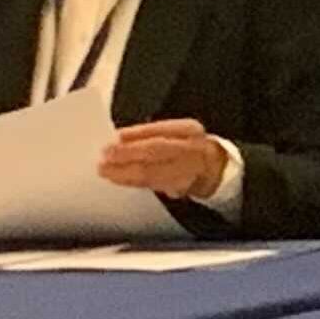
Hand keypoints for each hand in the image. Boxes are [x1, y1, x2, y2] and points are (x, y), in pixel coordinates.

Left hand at [97, 117, 229, 201]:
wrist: (213, 168)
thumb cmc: (187, 147)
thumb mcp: (176, 133)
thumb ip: (150, 135)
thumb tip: (119, 139)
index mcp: (188, 129)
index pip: (160, 130)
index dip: (137, 134)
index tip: (116, 137)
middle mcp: (190, 149)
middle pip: (156, 151)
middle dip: (128, 154)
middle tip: (106, 156)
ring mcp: (187, 171)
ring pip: (152, 172)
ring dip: (125, 172)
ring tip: (106, 170)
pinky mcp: (180, 188)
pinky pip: (152, 185)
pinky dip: (132, 182)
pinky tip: (118, 179)